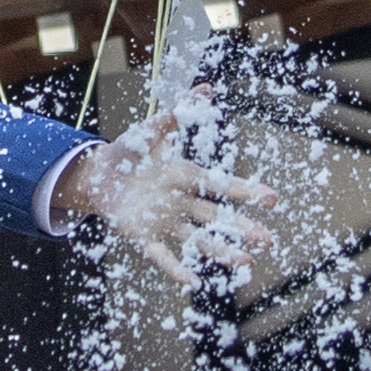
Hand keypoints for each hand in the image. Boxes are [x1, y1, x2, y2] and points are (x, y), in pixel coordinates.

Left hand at [55, 99, 281, 289]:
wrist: (97, 176)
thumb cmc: (128, 153)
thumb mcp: (151, 131)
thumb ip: (177, 114)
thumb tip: (206, 88)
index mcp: (184, 176)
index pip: (219, 185)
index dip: (245, 192)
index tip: (272, 198)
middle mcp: (180, 202)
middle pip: (215, 218)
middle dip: (241, 228)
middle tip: (268, 240)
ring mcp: (164, 222)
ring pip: (197, 239)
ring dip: (219, 251)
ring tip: (245, 263)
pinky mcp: (143, 237)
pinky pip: (162, 255)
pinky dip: (176, 269)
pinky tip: (193, 282)